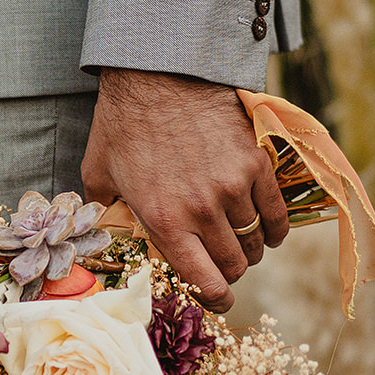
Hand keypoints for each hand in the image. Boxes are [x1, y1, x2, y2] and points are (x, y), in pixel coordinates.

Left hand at [81, 68, 288, 311]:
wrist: (158, 74)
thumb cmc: (122, 124)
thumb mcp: (98, 172)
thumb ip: (103, 208)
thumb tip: (103, 228)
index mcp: (163, 221)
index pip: (204, 281)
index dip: (215, 299)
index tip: (217, 300)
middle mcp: (202, 211)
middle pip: (233, 265)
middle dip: (229, 272)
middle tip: (222, 264)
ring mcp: (233, 186)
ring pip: (256, 240)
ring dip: (251, 249)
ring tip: (242, 244)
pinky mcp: (256, 162)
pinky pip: (276, 211)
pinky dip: (275, 227)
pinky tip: (268, 230)